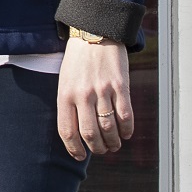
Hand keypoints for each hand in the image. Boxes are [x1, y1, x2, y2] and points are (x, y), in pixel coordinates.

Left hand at [57, 37, 134, 160]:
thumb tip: (78, 133)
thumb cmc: (78, 61)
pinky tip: (126, 133)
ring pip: (109, 128)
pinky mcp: (120, 86)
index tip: (79, 157)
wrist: (94, 34)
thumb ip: (70, 105)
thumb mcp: (65, 82)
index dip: (74, 149)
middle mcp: (82, 95)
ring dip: (113, 142)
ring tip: (114, 145)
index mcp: (64, 95)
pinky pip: (125, 115)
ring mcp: (102, 91)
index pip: (67, 131)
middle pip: (90, 134)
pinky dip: (127, 129)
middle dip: (97, 148)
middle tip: (102, 151)